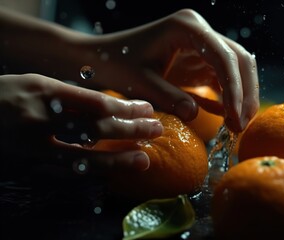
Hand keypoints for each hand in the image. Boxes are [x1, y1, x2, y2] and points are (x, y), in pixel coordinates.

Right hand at [0, 74, 162, 175]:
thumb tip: (104, 106)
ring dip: (117, 158)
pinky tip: (112, 172)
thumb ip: (67, 96)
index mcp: (42, 91)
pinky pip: (66, 174)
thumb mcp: (32, 84)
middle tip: (157, 129)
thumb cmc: (2, 97)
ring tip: (144, 159)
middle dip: (131, 129)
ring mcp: (32, 148)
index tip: (146, 109)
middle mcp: (39, 119)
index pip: (96, 102)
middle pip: (97, 128)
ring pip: (84, 156)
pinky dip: (93, 173)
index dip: (125, 108)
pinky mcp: (27, 169)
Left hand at [82, 9, 258, 131]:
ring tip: (238, 125)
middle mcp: (199, 31)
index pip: (223, 56)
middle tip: (242, 124)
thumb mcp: (141, 83)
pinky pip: (222, 77)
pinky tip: (229, 117)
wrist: (105, 59)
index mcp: (186, 27)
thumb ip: (169, 98)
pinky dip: (228, 96)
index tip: (235, 117)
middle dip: (245, 92)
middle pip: (238, 59)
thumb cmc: (117, 65)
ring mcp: (201, 45)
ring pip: (236, 68)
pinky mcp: (199, 60)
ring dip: (241, 96)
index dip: (234, 88)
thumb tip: (195, 116)